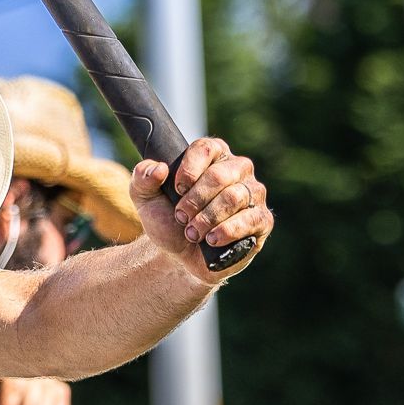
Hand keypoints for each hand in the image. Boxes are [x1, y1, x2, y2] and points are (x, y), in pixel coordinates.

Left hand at [130, 137, 272, 284]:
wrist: (180, 256)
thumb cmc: (168, 220)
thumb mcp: (145, 198)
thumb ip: (142, 178)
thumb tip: (159, 169)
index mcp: (213, 155)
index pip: (206, 148)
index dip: (189, 170)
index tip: (176, 189)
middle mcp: (238, 169)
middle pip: (220, 175)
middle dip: (195, 200)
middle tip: (181, 217)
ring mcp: (253, 194)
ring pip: (234, 197)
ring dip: (207, 219)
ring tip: (192, 233)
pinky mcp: (261, 220)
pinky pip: (251, 219)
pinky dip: (227, 231)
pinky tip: (211, 239)